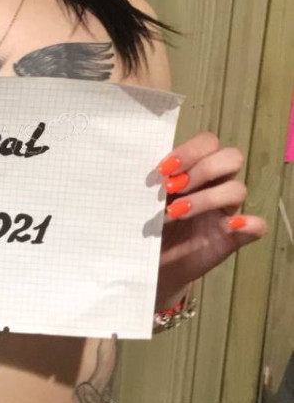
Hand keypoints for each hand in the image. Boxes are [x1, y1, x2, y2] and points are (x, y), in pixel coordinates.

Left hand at [154, 131, 268, 308]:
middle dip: (203, 169)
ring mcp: (226, 211)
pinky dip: (249, 224)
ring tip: (176, 212)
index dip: (189, 151)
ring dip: (208, 198)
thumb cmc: (146, 223)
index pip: (208, 143)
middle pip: (231, 158)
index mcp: (195, 168)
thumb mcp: (144, 199)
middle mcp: (215, 184)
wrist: (149, 260)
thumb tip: (152, 174)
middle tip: (173, 188)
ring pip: (238, 189)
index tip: (163, 170)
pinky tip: (230, 226)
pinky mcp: (232, 237)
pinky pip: (257, 227)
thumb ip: (151, 183)